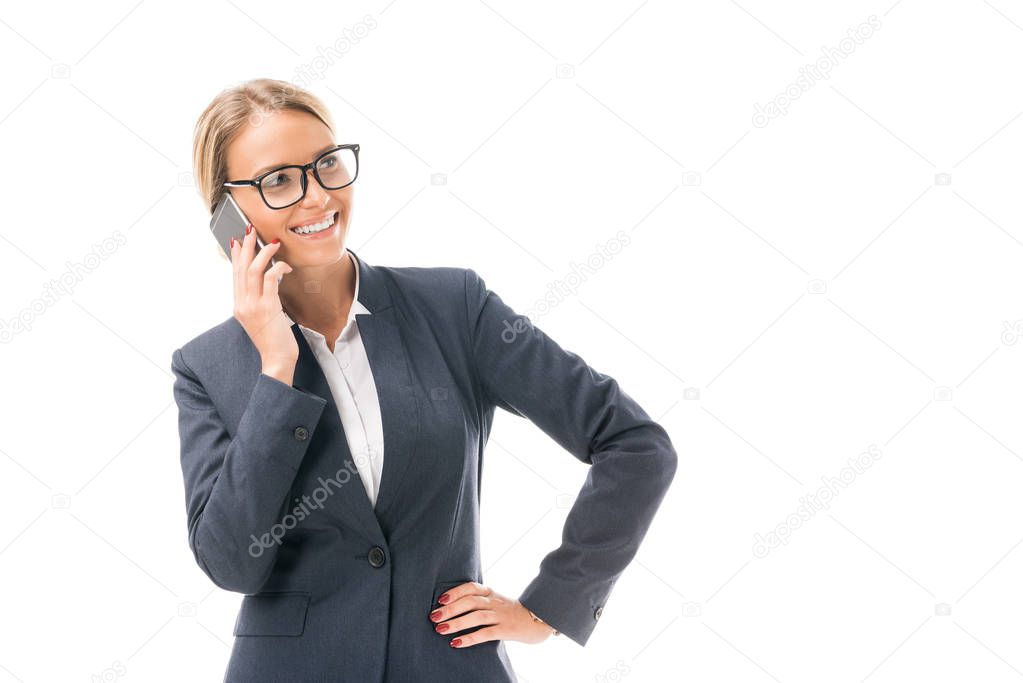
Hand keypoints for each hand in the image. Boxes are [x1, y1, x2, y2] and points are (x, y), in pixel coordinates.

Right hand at [231, 223, 295, 365]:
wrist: (276, 359)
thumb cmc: (273, 340)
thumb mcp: (261, 318)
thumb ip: (259, 300)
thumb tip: (268, 282)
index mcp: (239, 305)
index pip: (235, 275)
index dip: (236, 256)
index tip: (237, 240)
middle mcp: (242, 304)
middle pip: (241, 268)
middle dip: (246, 246)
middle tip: (250, 230)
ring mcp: (253, 306)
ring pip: (254, 270)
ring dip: (263, 253)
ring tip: (272, 243)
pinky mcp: (267, 308)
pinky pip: (270, 280)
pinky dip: (277, 268)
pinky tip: (285, 266)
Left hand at [428, 581, 556, 647]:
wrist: (540, 620)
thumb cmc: (512, 612)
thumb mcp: (497, 602)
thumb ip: (480, 602)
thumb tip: (452, 607)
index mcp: (491, 593)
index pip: (471, 587)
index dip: (455, 592)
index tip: (440, 599)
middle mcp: (495, 602)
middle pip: (470, 601)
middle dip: (450, 608)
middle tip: (434, 616)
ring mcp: (501, 615)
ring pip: (476, 616)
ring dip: (456, 623)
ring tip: (440, 630)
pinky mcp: (506, 630)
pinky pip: (486, 633)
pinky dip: (470, 638)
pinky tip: (457, 643)